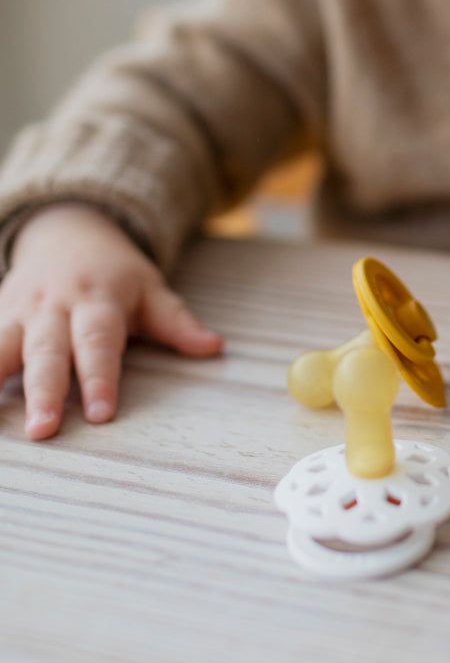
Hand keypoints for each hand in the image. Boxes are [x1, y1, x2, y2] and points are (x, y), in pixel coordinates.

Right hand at [0, 203, 221, 439]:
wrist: (66, 231)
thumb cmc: (114, 274)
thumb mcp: (150, 289)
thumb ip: (176, 322)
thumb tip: (214, 347)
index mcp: (98, 301)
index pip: (100, 342)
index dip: (100, 378)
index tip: (101, 414)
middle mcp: (54, 306)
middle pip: (47, 351)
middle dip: (44, 391)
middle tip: (43, 431)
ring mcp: (18, 311)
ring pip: (1, 347)